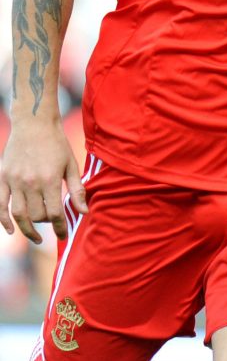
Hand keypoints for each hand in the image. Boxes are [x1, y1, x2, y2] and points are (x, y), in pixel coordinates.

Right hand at [0, 120, 87, 242]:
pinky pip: (0, 205)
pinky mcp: (3, 178)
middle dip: (46, 223)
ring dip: (27, 229)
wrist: (34, 123)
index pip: (55, 214)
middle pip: (37, 215)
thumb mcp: (71, 164)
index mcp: (49, 180)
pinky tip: (11, 230)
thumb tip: (85, 212)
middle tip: (52, 221)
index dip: (60, 228)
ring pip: (19, 214)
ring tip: (35, 237)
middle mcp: (30, 183)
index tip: (63, 235)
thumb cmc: (57, 144)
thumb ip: (77, 190)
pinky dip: (3, 220)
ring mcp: (14, 181)